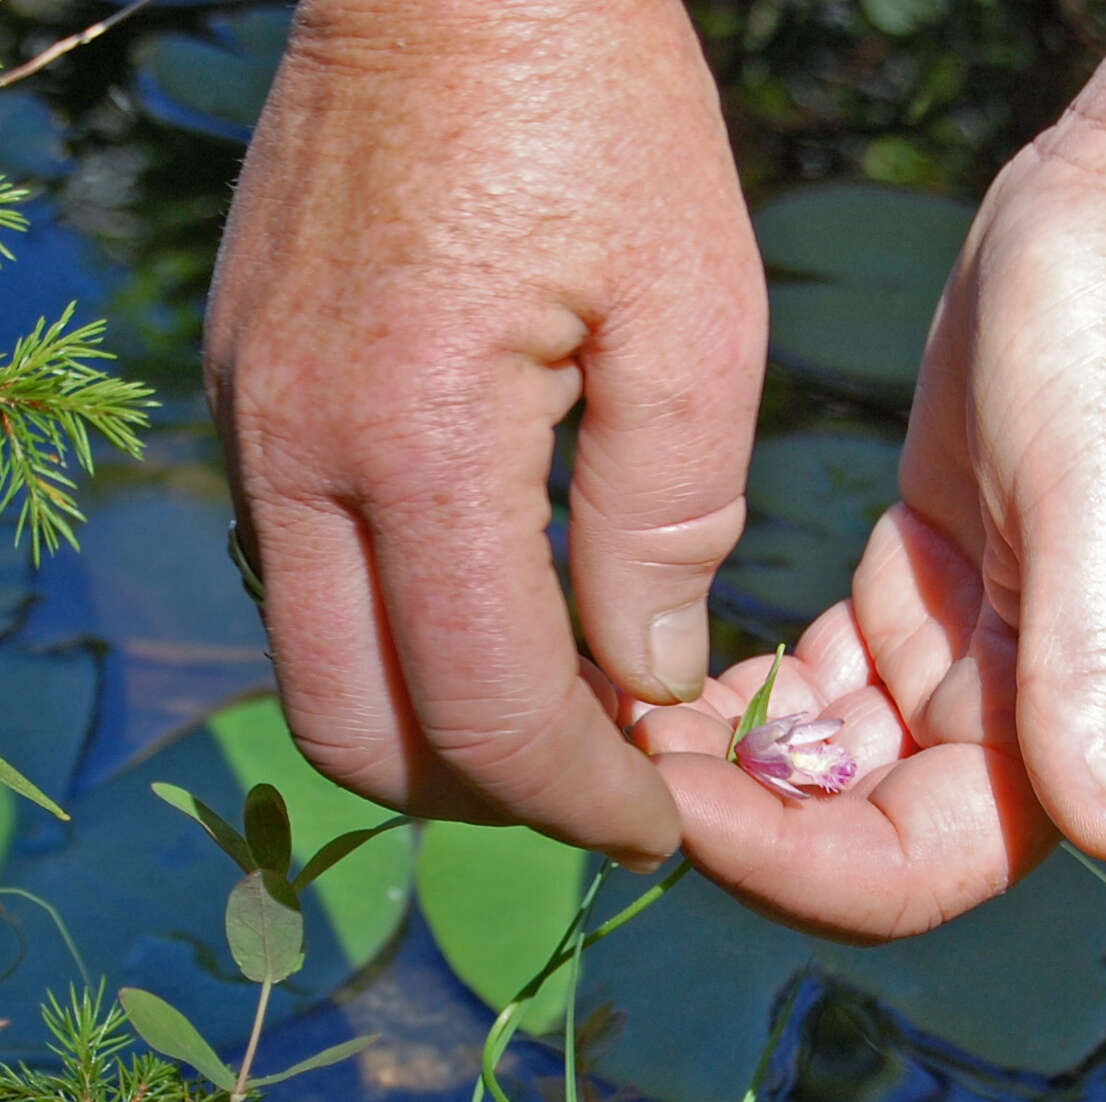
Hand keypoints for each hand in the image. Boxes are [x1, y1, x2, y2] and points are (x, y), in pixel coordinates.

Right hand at [204, 0, 765, 868]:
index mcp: (416, 440)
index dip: (578, 798)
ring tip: (554, 704)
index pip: (483, 708)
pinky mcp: (248, 396)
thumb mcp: (693, 312)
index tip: (655, 822)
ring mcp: (251, 425)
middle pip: (356, 732)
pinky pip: (302, 580)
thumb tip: (641, 680)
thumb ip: (667, 523)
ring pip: (315, 670)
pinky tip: (489, 602)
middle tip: (593, 781)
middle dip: (483, 793)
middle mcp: (296, 452)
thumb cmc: (598, 110)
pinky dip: (393, 636)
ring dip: (431, 724)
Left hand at [635, 0, 1105, 938]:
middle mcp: (999, 730)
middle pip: (837, 838)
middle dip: (723, 815)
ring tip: (606, 707)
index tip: (674, 805)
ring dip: (708, 761)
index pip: (907, 868)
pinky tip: (648, 676)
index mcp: (1059, 735)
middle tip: (609, 754)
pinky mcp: (904, 608)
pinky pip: (800, 699)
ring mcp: (945, 673)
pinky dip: (726, 702)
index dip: (787, 864)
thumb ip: (1100, 673)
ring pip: (805, 774)